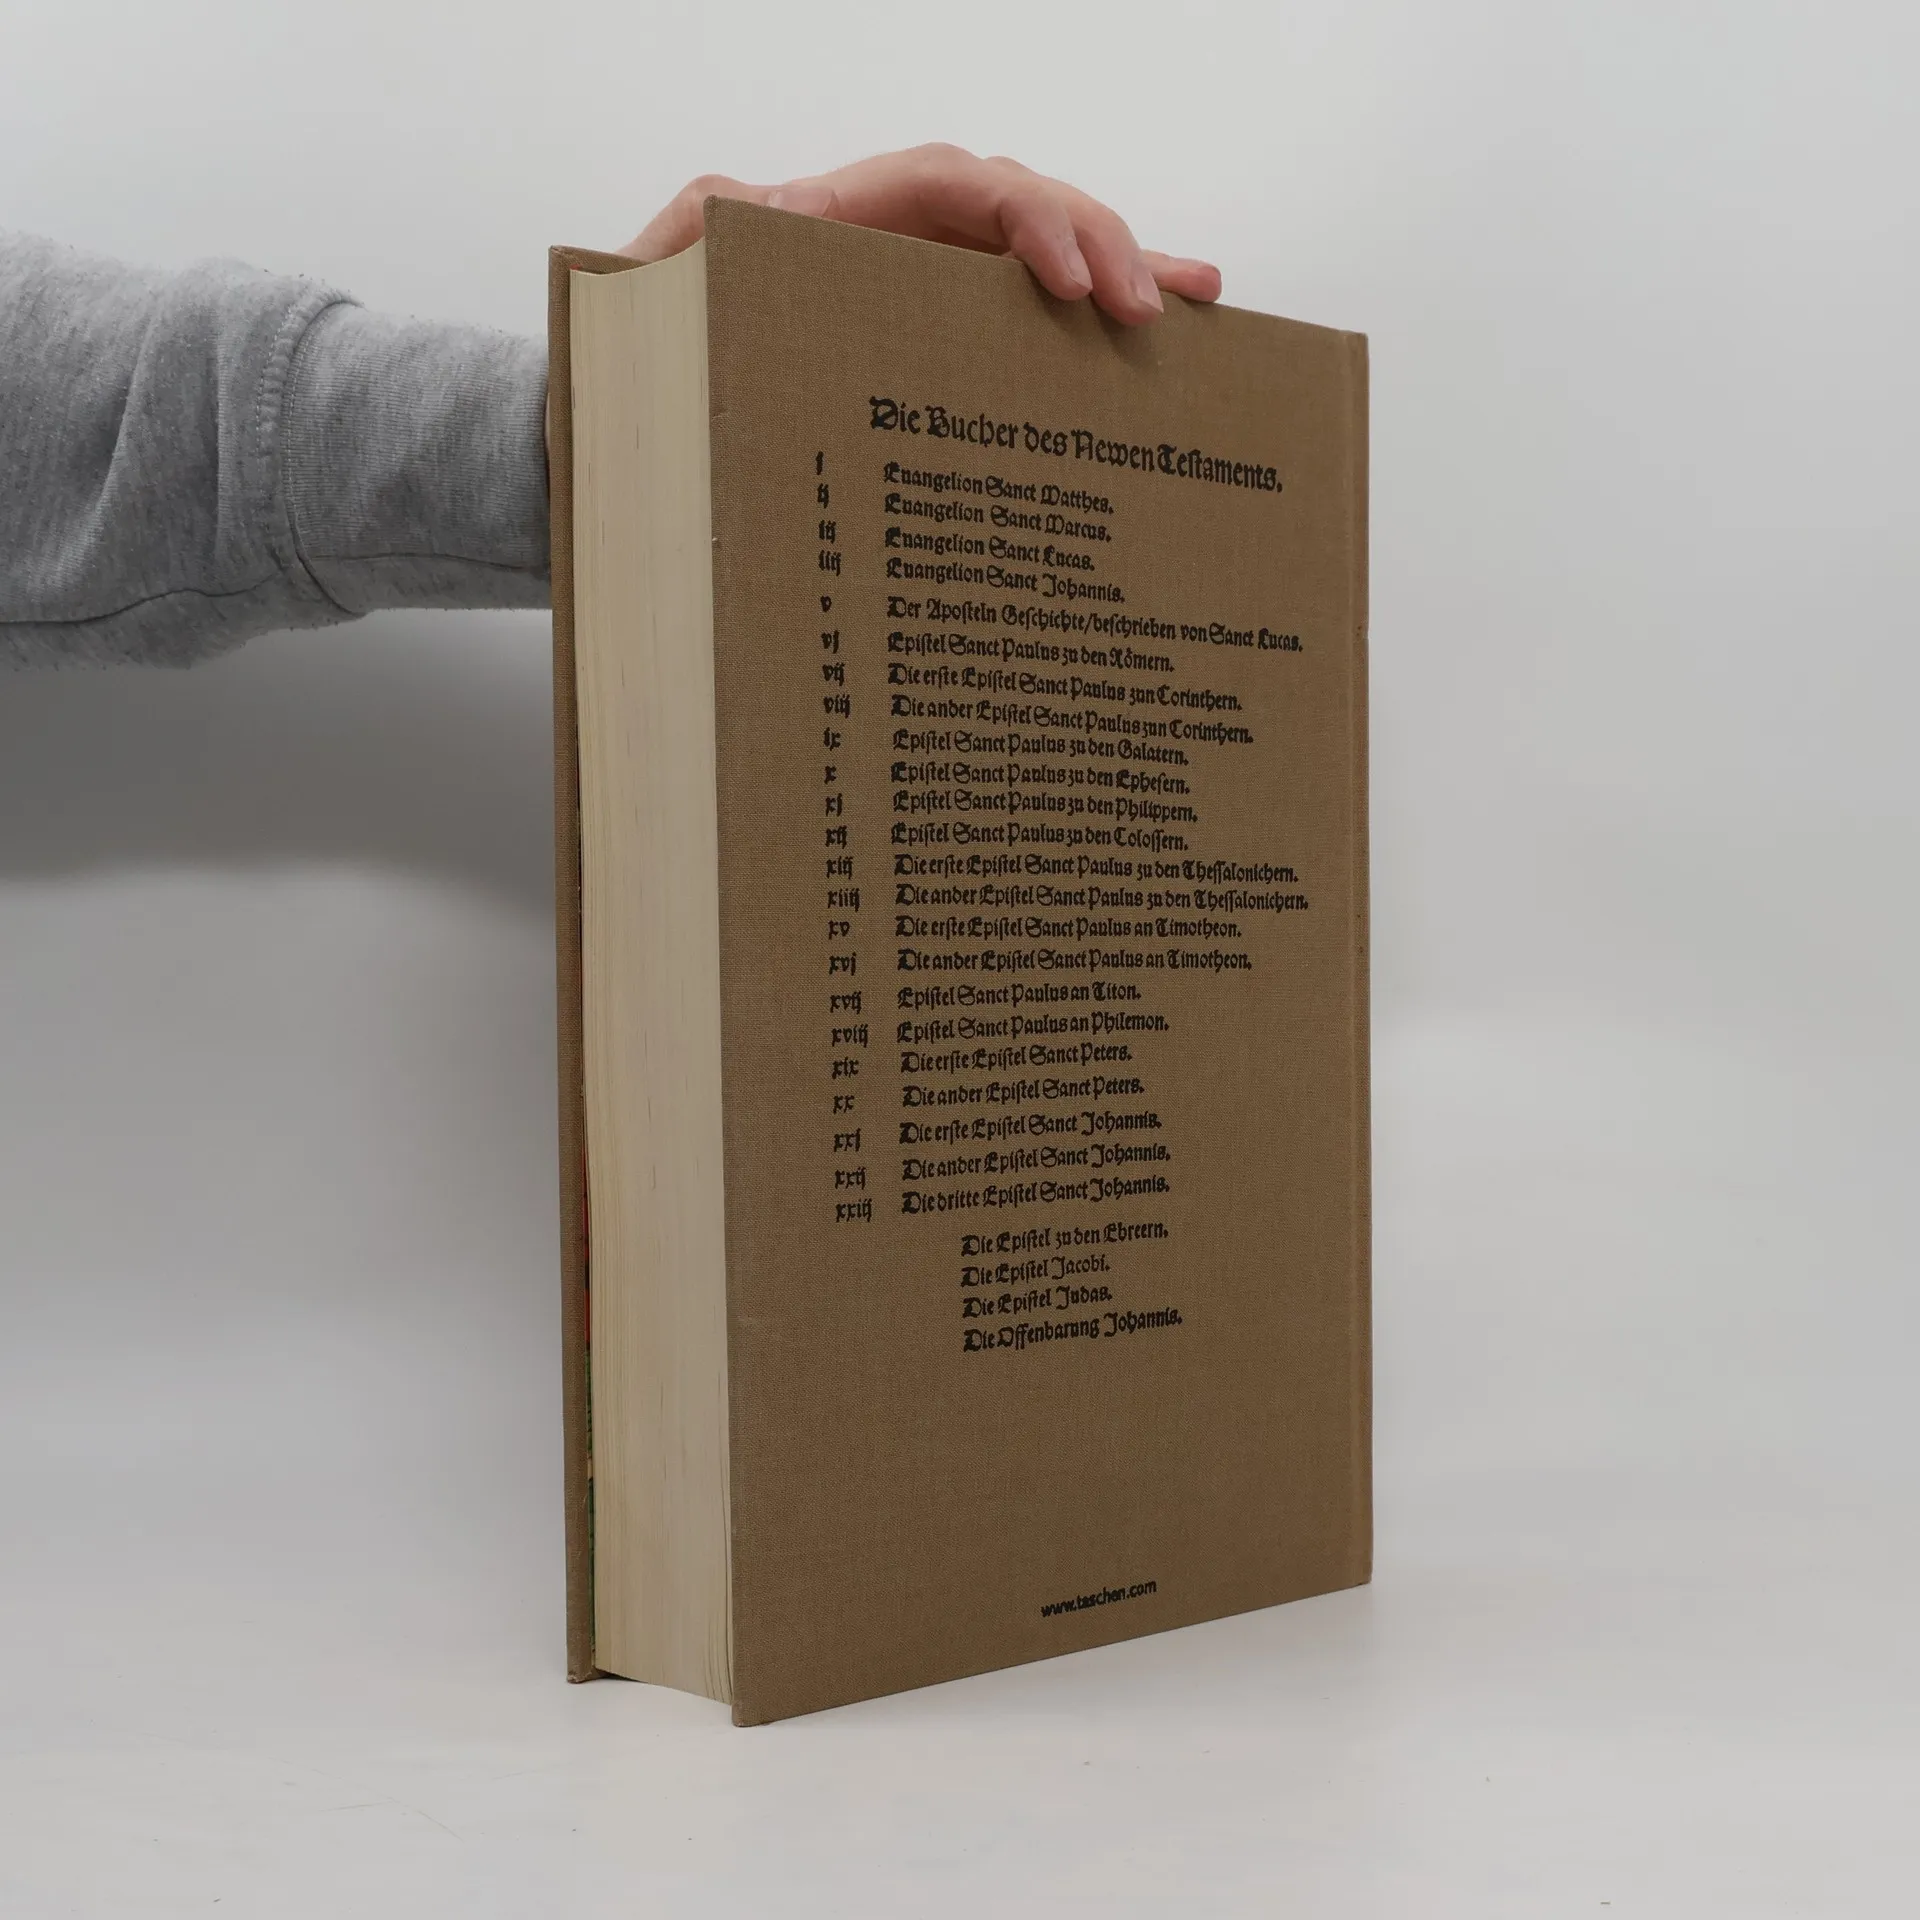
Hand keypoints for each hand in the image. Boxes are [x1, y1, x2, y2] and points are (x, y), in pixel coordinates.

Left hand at [620, 144, 1220, 325]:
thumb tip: (751, 207)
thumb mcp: (643, 300)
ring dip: (1120, 272)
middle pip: (1019, 210)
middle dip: (1097, 245)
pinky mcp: (929, 357)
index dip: (1024, 219)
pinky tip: (1157, 345)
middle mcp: (888, 249)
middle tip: (1150, 309)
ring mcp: (916, 301)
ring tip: (1198, 299)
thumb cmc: (636, 370)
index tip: (1066, 287)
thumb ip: (684, 246)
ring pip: (1037, 266)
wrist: (623, 443)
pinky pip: (1019, 333)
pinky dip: (1085, 333)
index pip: (954, 186)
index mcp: (835, 225)